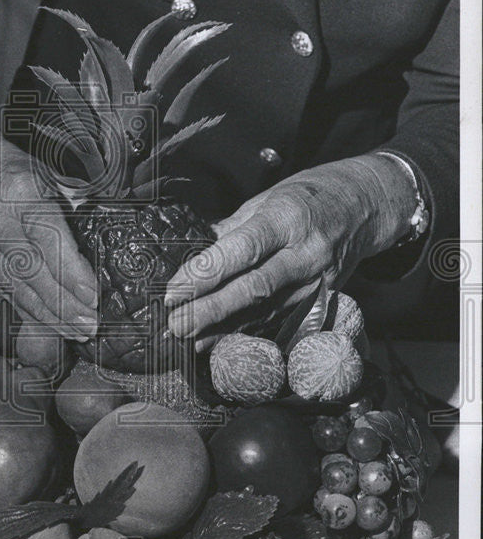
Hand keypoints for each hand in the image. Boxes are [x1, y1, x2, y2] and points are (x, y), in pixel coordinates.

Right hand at [0, 111, 97, 340]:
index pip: (49, 240)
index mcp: (21, 194)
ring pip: (19, 291)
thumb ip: (75, 206)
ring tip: (78, 332)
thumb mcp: (49, 176)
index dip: (72, 273)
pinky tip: (53, 327)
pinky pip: (6, 295)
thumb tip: (103, 239)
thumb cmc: (14, 173)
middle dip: (65, 305)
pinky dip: (31, 314)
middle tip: (92, 326)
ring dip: (51, 317)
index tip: (94, 296)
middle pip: (33, 273)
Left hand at [165, 154, 415, 348]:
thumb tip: (194, 255)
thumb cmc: (309, 197)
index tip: (173, 290)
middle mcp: (306, 253)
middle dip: (209, 310)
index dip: (205, 273)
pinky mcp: (323, 300)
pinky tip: (220, 341)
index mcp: (288, 218)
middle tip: (176, 324)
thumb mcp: (267, 199)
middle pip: (253, 288)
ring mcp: (318, 280)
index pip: (242, 249)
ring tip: (189, 337)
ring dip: (224, 328)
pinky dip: (248, 332)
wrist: (364, 206)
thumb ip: (232, 230)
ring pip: (265, 311)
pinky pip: (280, 319)